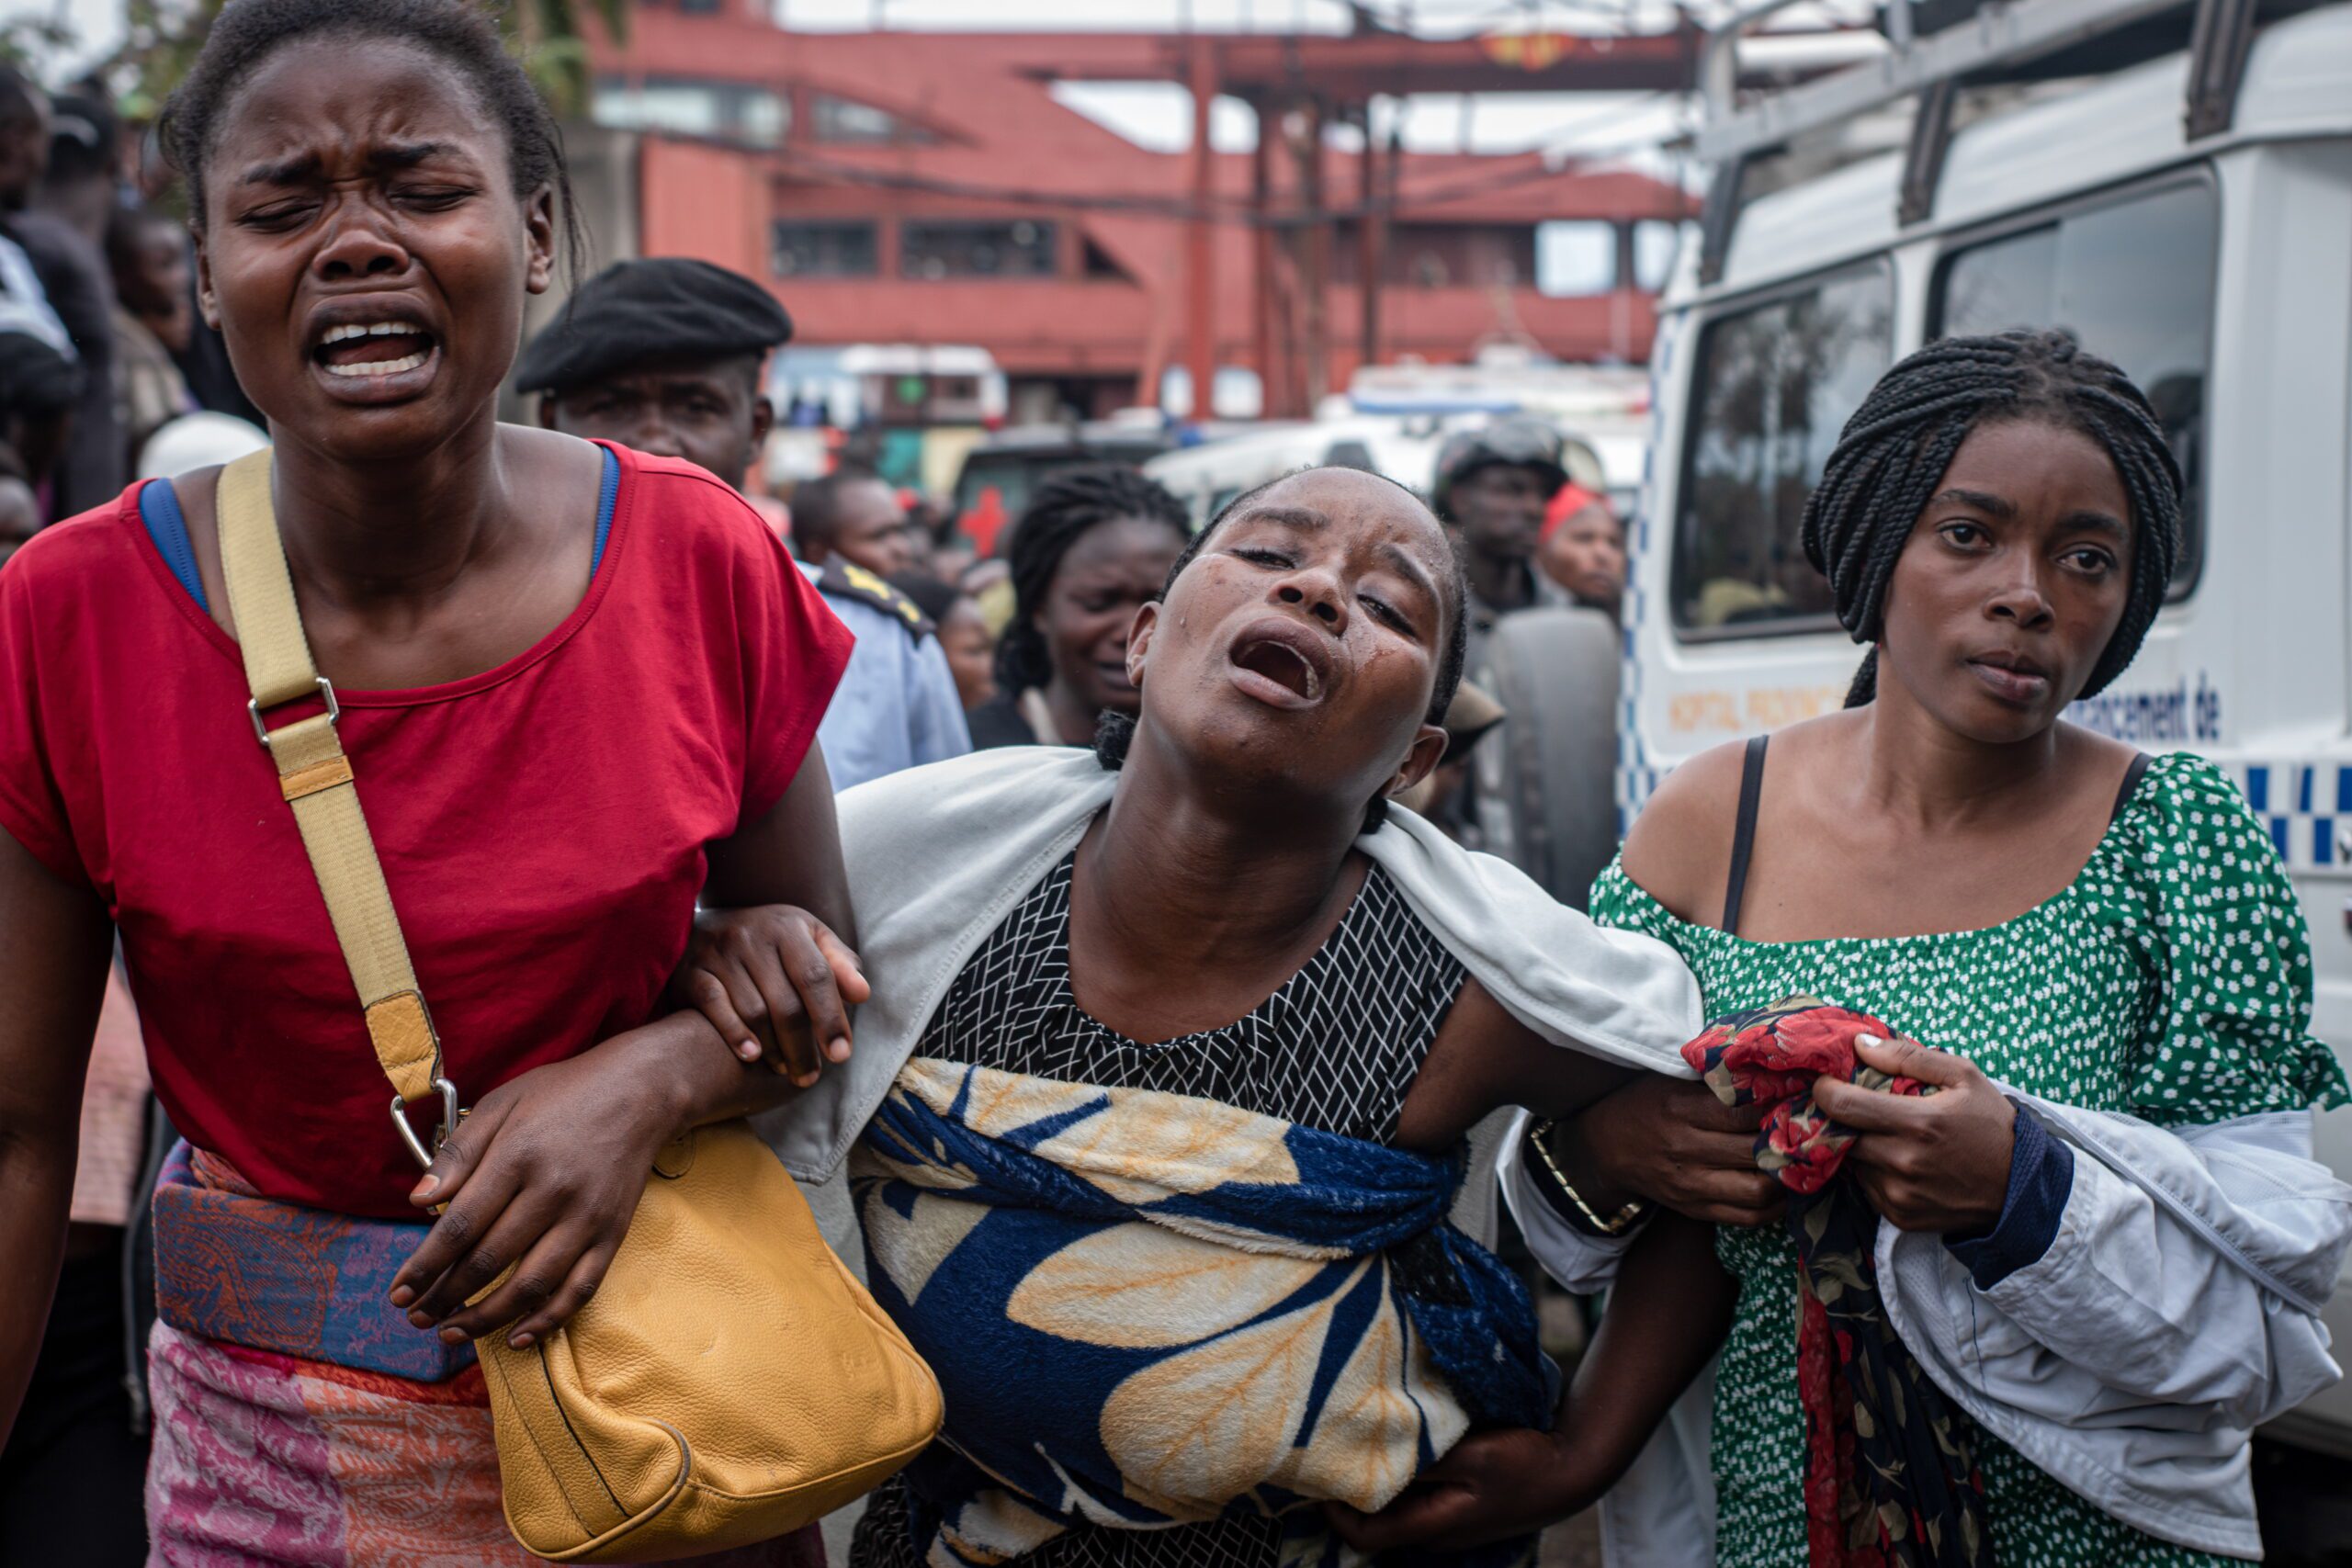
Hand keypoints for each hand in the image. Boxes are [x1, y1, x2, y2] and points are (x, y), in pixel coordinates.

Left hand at [388, 1027, 683, 1350]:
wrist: (642, 1089)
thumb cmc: (564, 1092)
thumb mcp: (502, 1102)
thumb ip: (458, 1151)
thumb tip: (418, 1200)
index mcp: (519, 1155)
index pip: (461, 1226)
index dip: (425, 1266)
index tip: (399, 1291)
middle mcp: (553, 1191)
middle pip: (490, 1261)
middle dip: (445, 1297)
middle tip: (416, 1318)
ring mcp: (587, 1217)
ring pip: (532, 1285)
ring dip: (487, 1318)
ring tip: (453, 1333)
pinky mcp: (613, 1233)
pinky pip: (580, 1289)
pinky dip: (548, 1320)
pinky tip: (517, 1338)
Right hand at [678, 904, 869, 1085]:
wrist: (705, 927)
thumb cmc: (770, 942)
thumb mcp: (808, 939)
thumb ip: (838, 964)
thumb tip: (863, 994)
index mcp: (788, 927)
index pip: (816, 977)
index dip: (830, 1018)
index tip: (841, 1055)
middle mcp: (752, 936)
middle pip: (786, 1002)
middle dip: (803, 1046)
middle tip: (811, 1078)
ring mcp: (719, 952)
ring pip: (754, 1011)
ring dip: (774, 1048)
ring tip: (785, 1070)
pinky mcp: (691, 971)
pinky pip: (715, 1006)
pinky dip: (735, 1034)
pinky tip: (752, 1056)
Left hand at [1324, 1426, 1598, 1552]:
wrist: (1573, 1469)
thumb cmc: (1525, 1463)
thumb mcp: (1471, 1455)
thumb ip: (1422, 1459)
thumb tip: (1371, 1454)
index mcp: (1432, 1526)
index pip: (1364, 1534)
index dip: (1332, 1510)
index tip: (1316, 1472)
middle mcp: (1434, 1531)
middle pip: (1375, 1519)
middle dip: (1350, 1487)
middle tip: (1331, 1443)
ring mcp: (1448, 1520)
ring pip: (1396, 1504)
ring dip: (1377, 1476)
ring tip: (1361, 1435)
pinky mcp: (1459, 1504)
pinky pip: (1417, 1493)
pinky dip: (1401, 1472)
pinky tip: (1400, 1440)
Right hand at [1565, 1071, 1784, 1226]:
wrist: (1605, 1146)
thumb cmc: (1645, 1102)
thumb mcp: (1671, 1079)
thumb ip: (1715, 1078)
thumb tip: (1770, 1071)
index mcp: (1680, 1109)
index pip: (1743, 1112)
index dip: (1778, 1106)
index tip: (1799, 1099)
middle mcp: (1685, 1149)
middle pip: (1756, 1152)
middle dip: (1789, 1142)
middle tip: (1810, 1131)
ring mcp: (1690, 1185)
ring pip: (1758, 1191)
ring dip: (1787, 1178)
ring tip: (1801, 1160)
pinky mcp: (1695, 1209)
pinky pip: (1747, 1217)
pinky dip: (1774, 1207)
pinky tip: (1785, 1189)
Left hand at [1812, 1034, 2015, 1234]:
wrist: (2022, 1187)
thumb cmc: (1991, 1124)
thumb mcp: (1964, 1076)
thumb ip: (1908, 1056)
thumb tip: (1860, 1045)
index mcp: (1918, 1122)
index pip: (1843, 1105)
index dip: (1825, 1090)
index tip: (1827, 1083)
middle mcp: (1903, 1161)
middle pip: (1841, 1135)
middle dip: (1842, 1118)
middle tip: (1856, 1108)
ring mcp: (1899, 1193)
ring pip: (1852, 1162)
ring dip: (1860, 1146)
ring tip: (1886, 1135)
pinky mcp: (1900, 1216)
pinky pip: (1866, 1187)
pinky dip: (1873, 1172)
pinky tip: (1898, 1161)